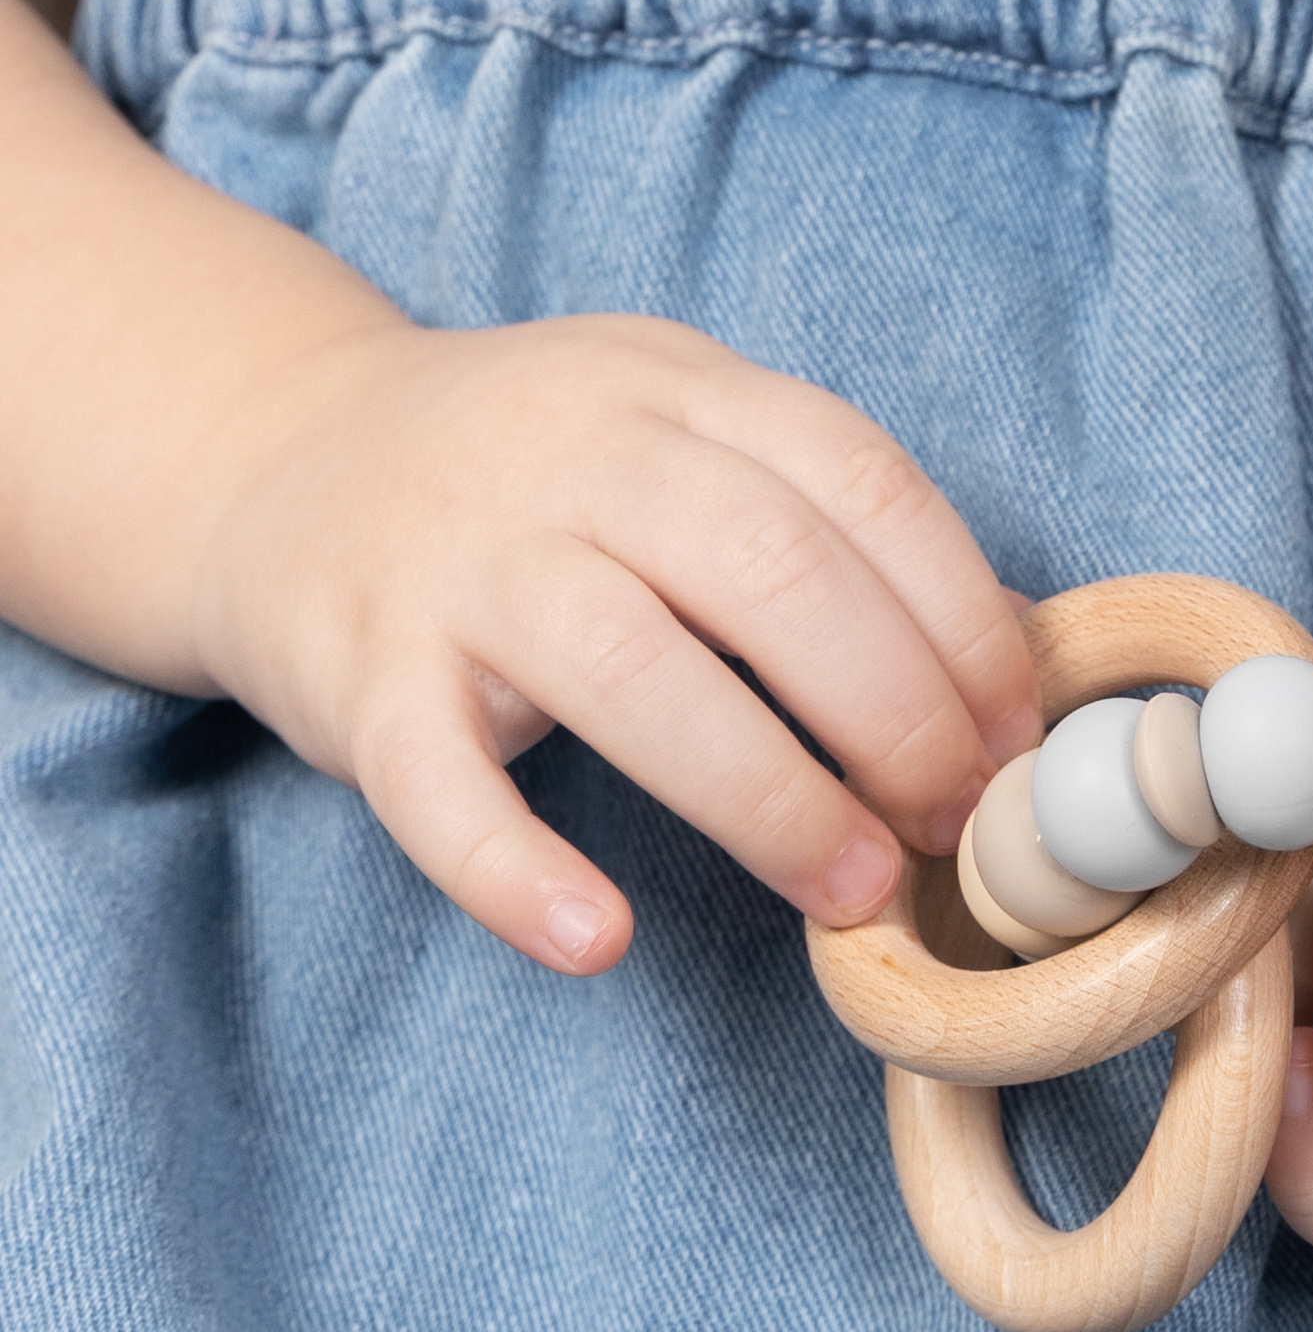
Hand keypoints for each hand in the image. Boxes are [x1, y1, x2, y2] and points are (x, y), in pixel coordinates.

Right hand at [190, 314, 1039, 974]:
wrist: (279, 457)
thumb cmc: (535, 480)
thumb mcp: (685, 442)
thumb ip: (828, 521)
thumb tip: (1007, 644)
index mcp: (681, 394)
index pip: (858, 481)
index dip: (958, 614)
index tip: (1013, 733)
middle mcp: (576, 457)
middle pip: (767, 566)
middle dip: (892, 707)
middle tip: (953, 821)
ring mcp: (461, 563)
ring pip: (628, 667)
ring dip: (766, 794)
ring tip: (851, 890)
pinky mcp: (358, 675)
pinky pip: (435, 783)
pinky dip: (515, 868)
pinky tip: (597, 938)